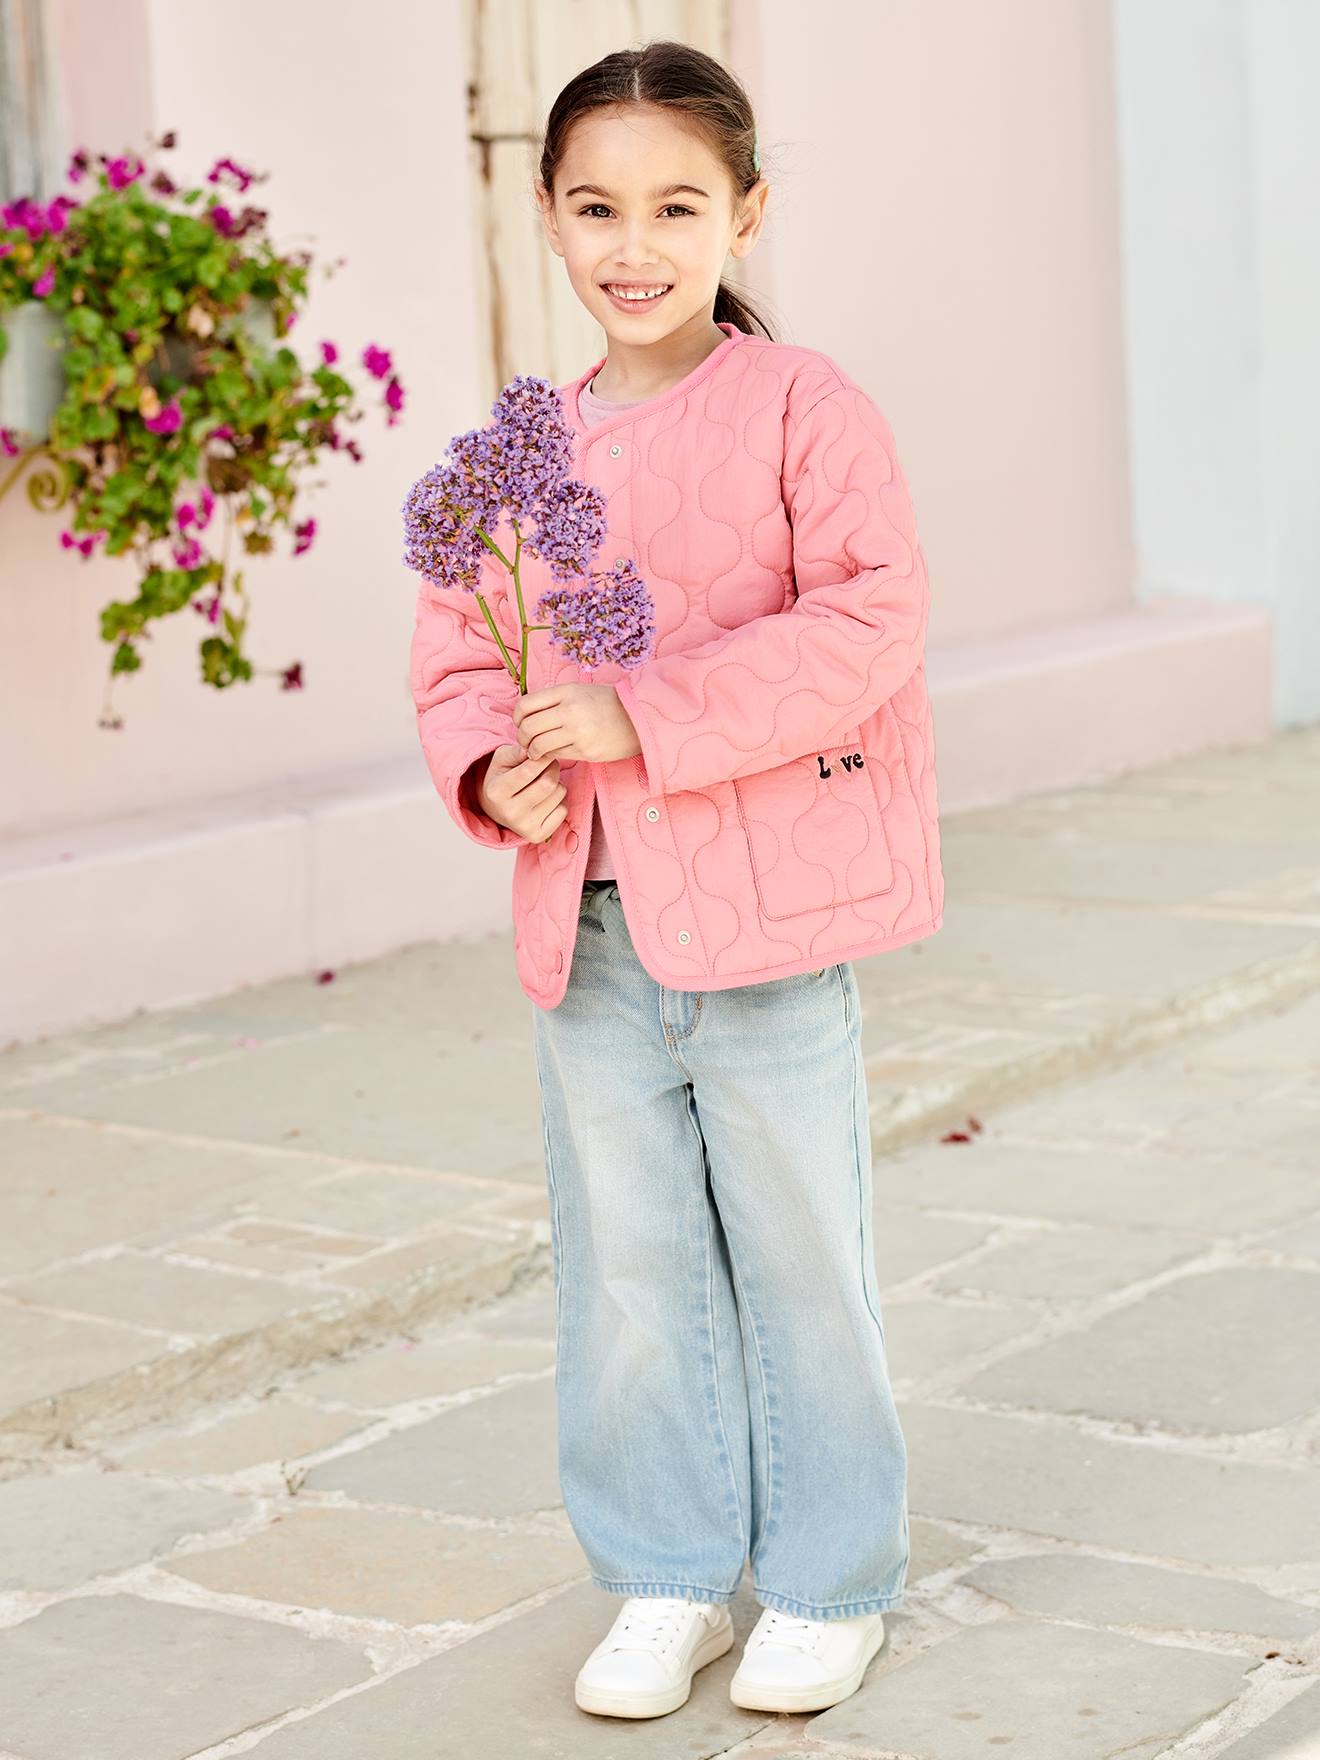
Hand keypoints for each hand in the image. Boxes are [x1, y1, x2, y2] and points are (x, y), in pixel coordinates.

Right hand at [474, 744, 566, 842]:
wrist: (496, 808)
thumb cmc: (503, 777)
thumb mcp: (502, 759)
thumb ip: (518, 751)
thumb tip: (539, 752)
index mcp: (496, 792)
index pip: (529, 771)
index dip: (542, 758)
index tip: (544, 754)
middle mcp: (509, 813)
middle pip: (548, 784)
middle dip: (553, 768)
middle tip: (548, 765)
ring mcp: (524, 827)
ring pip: (559, 794)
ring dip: (557, 783)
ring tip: (544, 783)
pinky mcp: (538, 835)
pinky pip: (563, 810)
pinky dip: (559, 800)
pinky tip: (546, 799)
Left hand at [511, 683, 641, 763]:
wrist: (638, 718)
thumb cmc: (606, 704)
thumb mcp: (579, 691)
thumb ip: (554, 700)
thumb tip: (526, 714)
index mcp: (566, 691)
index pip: (525, 705)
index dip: (517, 718)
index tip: (520, 724)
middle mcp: (570, 710)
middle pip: (528, 727)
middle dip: (522, 738)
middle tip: (526, 742)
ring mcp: (578, 732)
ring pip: (538, 745)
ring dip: (532, 751)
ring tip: (536, 752)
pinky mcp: (586, 751)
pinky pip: (556, 755)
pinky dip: (549, 756)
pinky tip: (553, 754)